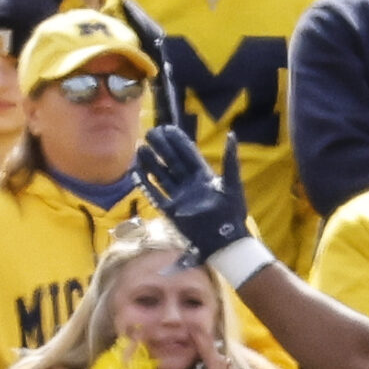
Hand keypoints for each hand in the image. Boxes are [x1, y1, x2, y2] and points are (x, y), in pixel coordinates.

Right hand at [138, 127, 251, 263]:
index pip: (188, 154)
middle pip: (172, 161)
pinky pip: (155, 195)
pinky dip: (145, 185)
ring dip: (151, 162)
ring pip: (162, 176)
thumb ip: (230, 160)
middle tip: (150, 133)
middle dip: (162, 147)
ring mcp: (180, 197)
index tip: (167, 127)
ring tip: (141, 148)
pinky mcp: (172, 212)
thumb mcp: (232, 184)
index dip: (178, 141)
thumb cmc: (232, 213)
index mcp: (203, 176)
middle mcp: (189, 184)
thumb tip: (231, 134)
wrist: (226, 240)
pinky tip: (136, 172)